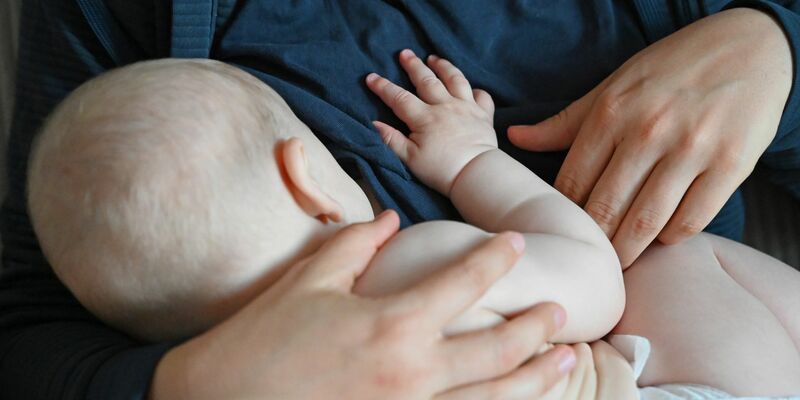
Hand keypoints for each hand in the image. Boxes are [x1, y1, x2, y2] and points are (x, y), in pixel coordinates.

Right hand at [149, 210, 575, 399]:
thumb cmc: (261, 340)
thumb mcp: (308, 280)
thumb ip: (356, 243)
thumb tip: (388, 219)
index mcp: (393, 323)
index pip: (464, 282)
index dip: (496, 259)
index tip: (516, 244)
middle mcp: (414, 372)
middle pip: (498, 348)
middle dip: (537, 328)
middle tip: (562, 312)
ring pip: (495, 398)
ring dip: (536, 378)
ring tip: (567, 361)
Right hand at [366, 49, 496, 195]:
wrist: (476, 175)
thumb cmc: (441, 170)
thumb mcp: (410, 159)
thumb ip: (391, 139)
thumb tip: (374, 123)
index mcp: (425, 118)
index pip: (399, 98)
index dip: (383, 87)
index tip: (371, 77)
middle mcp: (445, 106)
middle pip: (426, 80)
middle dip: (413, 65)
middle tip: (405, 53)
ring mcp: (466, 108)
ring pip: (455, 79)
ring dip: (443, 67)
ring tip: (434, 59)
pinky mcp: (484, 115)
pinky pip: (482, 96)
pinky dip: (476, 90)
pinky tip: (470, 89)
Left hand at [508, 8, 791, 266]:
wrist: (749, 46)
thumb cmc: (671, 69)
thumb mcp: (613, 86)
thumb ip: (565, 122)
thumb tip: (516, 138)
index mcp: (610, 113)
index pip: (571, 183)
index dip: (562, 217)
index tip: (560, 235)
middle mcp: (647, 132)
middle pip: (604, 210)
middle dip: (591, 243)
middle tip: (584, 262)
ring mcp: (690, 149)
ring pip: (645, 223)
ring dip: (628, 251)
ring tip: (616, 264)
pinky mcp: (730, 165)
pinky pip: (690, 220)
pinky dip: (671, 238)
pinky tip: (660, 239)